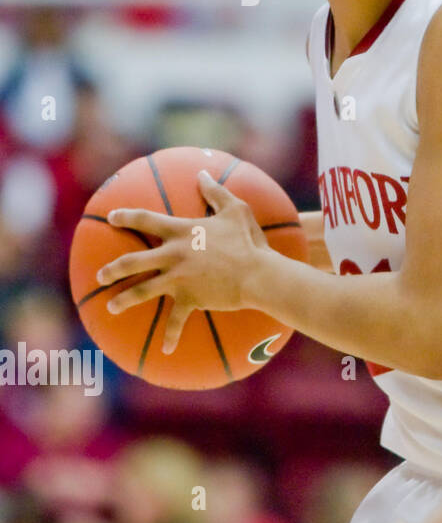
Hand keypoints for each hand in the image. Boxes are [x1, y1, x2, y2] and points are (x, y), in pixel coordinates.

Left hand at [96, 169, 271, 353]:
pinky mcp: (189, 299)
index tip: (112, 217)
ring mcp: (178, 279)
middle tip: (101, 273)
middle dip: (113, 268)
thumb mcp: (236, 210)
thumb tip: (203, 173)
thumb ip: (216, 191)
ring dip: (123, 299)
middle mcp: (173, 255)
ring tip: (112, 306)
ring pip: (142, 290)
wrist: (258, 274)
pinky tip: (164, 349)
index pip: (146, 220)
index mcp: (181, 232)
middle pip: (132, 261)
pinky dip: (170, 335)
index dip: (126, 216)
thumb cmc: (249, 241)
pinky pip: (175, 321)